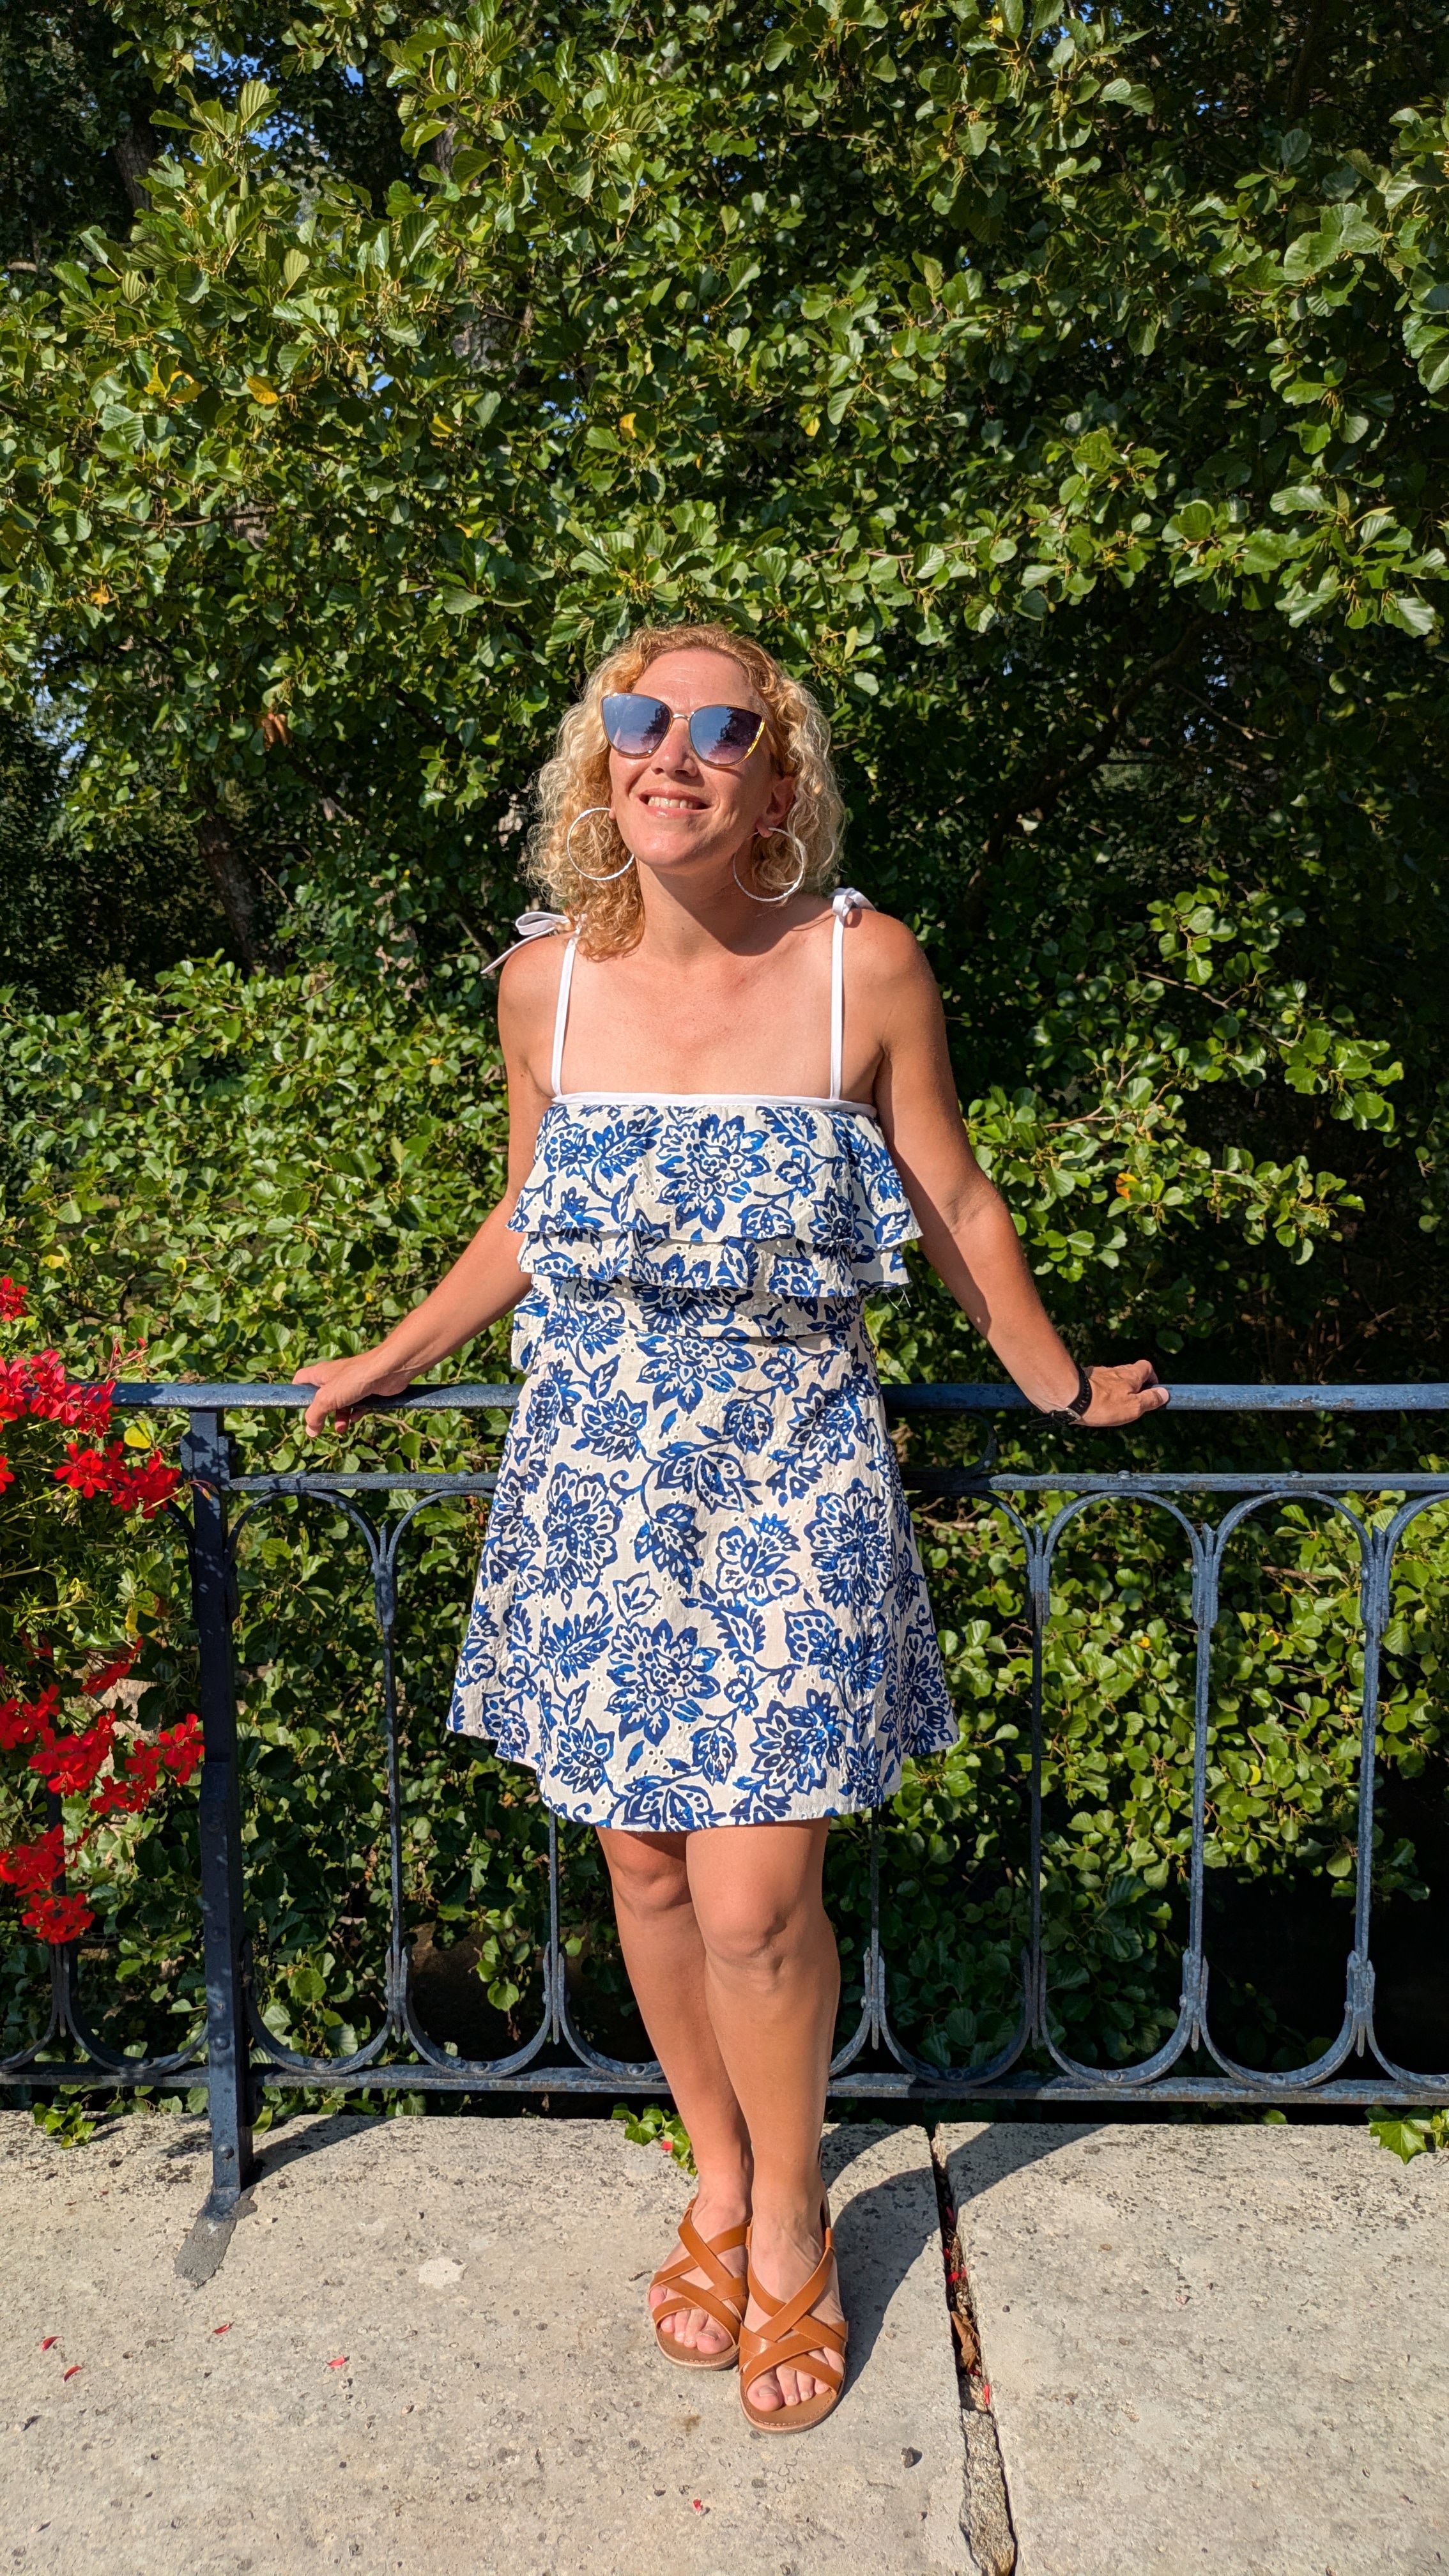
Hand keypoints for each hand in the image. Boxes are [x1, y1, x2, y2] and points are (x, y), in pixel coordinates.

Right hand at [291, 1351, 417, 1438]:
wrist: (387, 1371)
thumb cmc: (353, 1380)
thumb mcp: (326, 1399)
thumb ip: (315, 1415)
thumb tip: (310, 1431)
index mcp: (320, 1374)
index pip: (301, 1379)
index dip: (297, 1392)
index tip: (298, 1408)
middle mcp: (335, 1377)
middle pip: (322, 1397)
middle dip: (322, 1413)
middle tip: (322, 1426)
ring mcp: (352, 1383)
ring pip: (341, 1403)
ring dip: (340, 1417)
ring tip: (342, 1428)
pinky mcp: (367, 1390)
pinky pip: (358, 1404)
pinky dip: (356, 1413)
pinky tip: (356, 1418)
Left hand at [1081, 1359, 1168, 1426]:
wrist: (1070, 1397)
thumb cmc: (1104, 1404)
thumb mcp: (1133, 1407)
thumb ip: (1150, 1400)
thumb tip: (1164, 1394)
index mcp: (1131, 1375)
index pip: (1147, 1367)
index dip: (1152, 1378)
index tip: (1151, 1391)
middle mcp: (1116, 1370)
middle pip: (1130, 1373)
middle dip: (1134, 1385)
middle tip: (1131, 1403)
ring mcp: (1099, 1373)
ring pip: (1113, 1378)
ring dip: (1116, 1389)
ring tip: (1112, 1406)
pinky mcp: (1085, 1379)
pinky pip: (1097, 1383)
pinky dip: (1100, 1391)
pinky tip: (1095, 1403)